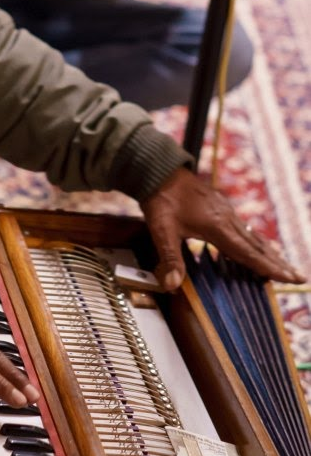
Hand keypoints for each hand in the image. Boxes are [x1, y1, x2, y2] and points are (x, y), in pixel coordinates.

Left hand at [140, 168, 305, 290]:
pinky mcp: (220, 205)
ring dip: (269, 252)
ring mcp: (225, 210)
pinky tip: (255, 244)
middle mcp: (227, 218)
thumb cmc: (161, 200)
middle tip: (299, 277)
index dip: (269, 268)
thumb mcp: (162, 231)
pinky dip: (255, 240)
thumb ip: (170, 258)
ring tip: (284, 266)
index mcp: (218, 226)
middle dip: (278, 263)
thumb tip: (172, 286)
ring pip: (252, 235)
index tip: (290, 279)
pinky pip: (244, 226)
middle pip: (257, 245)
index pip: (249, 253)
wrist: (159, 170)